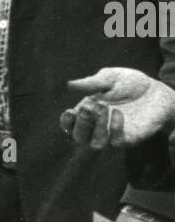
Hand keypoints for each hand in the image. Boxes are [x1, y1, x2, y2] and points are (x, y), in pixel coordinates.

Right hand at [60, 68, 174, 147]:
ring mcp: (112, 135)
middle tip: (87, 107)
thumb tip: (70, 85)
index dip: (66, 121)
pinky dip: (114, 128)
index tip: (69, 112)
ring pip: (95, 144)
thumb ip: (92, 83)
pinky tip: (118, 112)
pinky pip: (116, 142)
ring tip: (104, 108)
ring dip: (96, 127)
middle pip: (79, 137)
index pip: (69, 124)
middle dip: (81, 123)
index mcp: (87, 113)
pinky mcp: (128, 139)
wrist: (156, 90)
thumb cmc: (130, 84)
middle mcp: (96, 127)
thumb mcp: (110, 78)